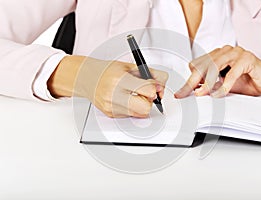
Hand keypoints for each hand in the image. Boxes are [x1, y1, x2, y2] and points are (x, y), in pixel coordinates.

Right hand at [48, 56, 167, 117]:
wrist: (87, 77)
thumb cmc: (109, 70)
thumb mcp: (131, 66)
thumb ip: (151, 74)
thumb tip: (162, 87)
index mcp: (120, 79)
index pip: (149, 91)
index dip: (155, 88)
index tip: (153, 85)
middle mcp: (114, 95)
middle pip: (146, 108)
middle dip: (149, 100)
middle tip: (144, 93)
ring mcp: (111, 107)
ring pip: (140, 114)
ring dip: (142, 105)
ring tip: (134, 94)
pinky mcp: (111, 114)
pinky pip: (131, 115)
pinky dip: (133, 108)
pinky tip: (126, 98)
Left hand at [175, 45, 260, 97]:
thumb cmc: (246, 81)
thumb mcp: (222, 85)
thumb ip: (209, 85)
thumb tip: (192, 90)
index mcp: (217, 55)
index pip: (197, 65)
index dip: (189, 79)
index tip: (181, 92)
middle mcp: (225, 51)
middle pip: (203, 65)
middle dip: (192, 81)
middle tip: (183, 94)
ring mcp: (236, 53)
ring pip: (214, 66)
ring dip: (206, 83)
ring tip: (201, 94)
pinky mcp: (246, 59)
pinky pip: (231, 73)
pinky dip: (224, 85)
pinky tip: (219, 94)